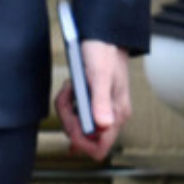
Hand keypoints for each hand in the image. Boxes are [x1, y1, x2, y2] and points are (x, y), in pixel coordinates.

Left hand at [54, 40, 131, 160]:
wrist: (104, 35)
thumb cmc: (104, 51)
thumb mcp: (100, 75)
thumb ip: (101, 101)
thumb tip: (103, 126)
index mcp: (117, 114)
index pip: (99, 149)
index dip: (81, 143)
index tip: (71, 126)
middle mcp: (111, 116)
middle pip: (82, 139)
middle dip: (68, 120)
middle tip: (67, 97)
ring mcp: (101, 111)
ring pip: (76, 126)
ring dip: (66, 109)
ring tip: (69, 88)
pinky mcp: (92, 104)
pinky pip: (75, 115)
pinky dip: (67, 105)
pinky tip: (70, 90)